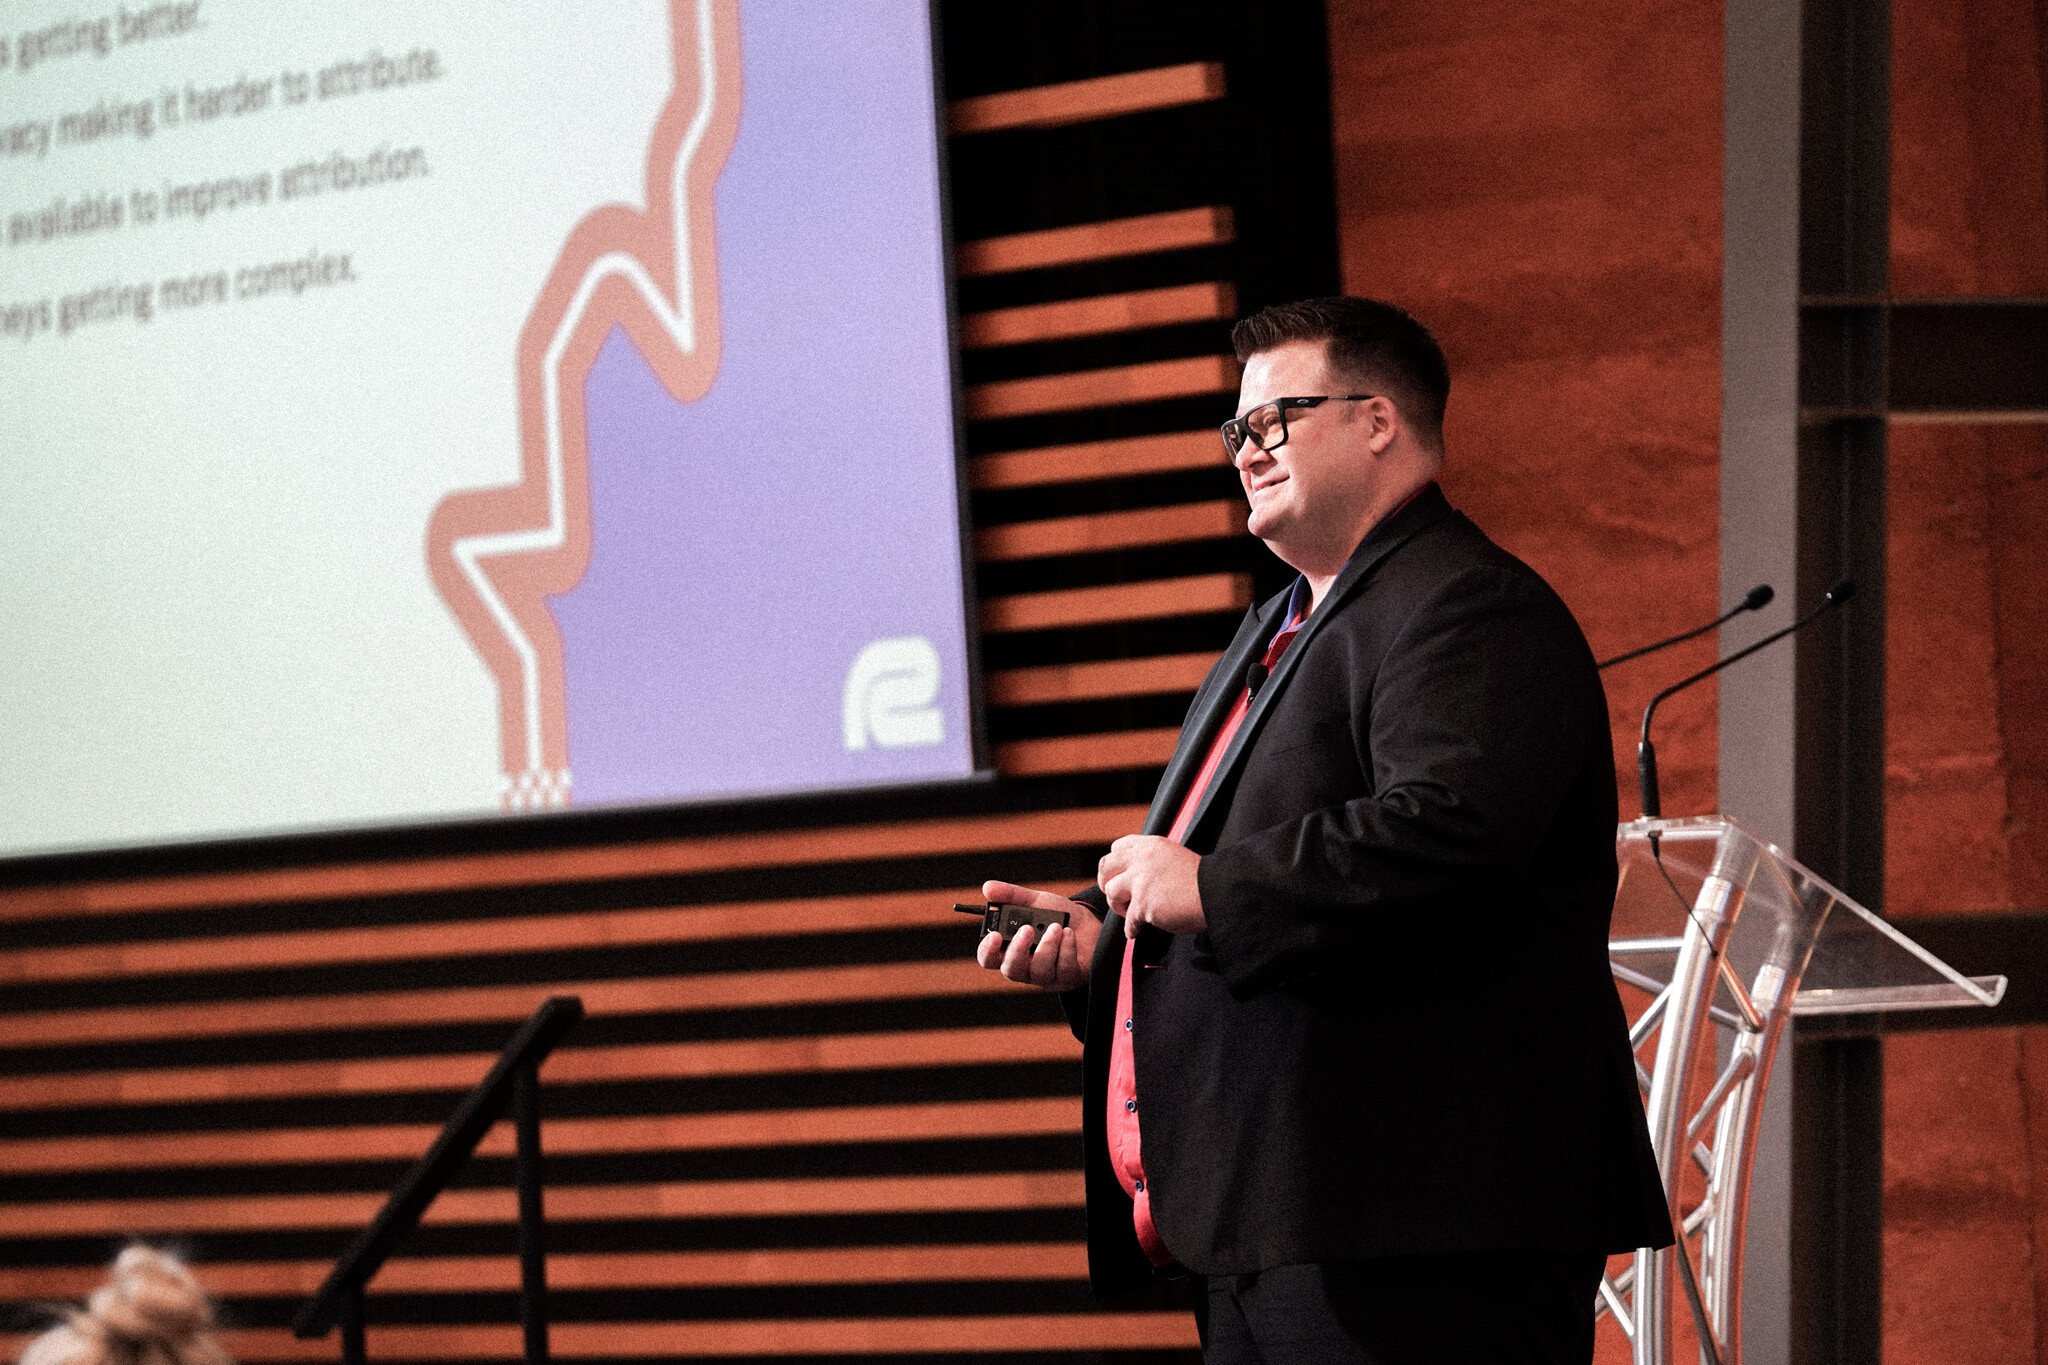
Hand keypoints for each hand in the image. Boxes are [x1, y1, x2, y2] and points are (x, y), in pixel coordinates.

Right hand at [974, 879, 1099, 991]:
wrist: (1090, 922)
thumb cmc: (1058, 916)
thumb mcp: (1035, 901)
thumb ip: (1011, 895)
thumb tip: (987, 887)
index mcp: (1011, 949)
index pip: (989, 959)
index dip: (987, 951)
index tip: (994, 935)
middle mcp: (1025, 966)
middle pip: (1011, 970)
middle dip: (1018, 950)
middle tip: (1027, 929)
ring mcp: (1046, 976)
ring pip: (1039, 970)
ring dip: (1047, 946)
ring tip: (1056, 926)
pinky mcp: (1068, 978)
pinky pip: (1063, 969)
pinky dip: (1066, 948)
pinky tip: (1070, 933)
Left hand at [1098, 835, 1204, 932]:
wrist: (1215, 893)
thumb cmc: (1201, 880)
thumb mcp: (1174, 856)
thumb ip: (1153, 860)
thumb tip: (1137, 873)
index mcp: (1150, 845)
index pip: (1118, 847)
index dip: (1114, 863)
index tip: (1117, 874)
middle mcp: (1142, 859)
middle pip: (1107, 866)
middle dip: (1105, 881)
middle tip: (1112, 894)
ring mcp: (1141, 881)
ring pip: (1111, 892)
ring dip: (1117, 906)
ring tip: (1128, 913)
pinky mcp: (1144, 903)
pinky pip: (1128, 919)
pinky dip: (1131, 928)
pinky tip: (1136, 931)